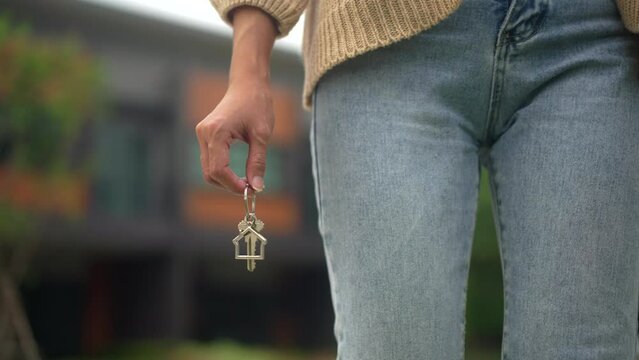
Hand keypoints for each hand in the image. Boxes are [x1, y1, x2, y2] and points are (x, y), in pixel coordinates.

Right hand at [195, 6, 276, 194]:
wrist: (248, 84)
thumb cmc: (257, 104)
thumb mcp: (262, 135)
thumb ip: (258, 162)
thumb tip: (257, 188)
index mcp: (216, 132)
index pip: (218, 170)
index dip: (233, 185)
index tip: (251, 190)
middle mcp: (204, 134)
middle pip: (210, 173)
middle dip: (229, 185)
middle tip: (251, 187)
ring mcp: (202, 134)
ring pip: (208, 170)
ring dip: (225, 180)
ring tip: (247, 180)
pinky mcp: (205, 135)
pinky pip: (210, 161)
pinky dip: (223, 171)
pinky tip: (239, 172)